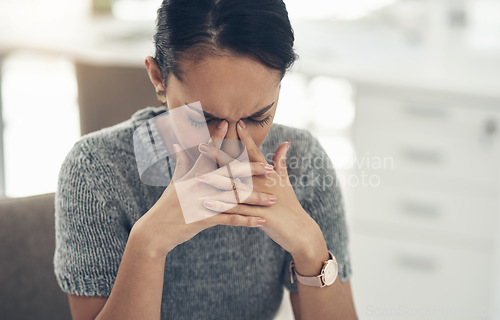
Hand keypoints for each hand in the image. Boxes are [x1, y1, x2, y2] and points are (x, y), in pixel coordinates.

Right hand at [131, 120, 276, 258]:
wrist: (156, 230)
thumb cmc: (167, 205)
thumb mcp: (174, 182)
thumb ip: (181, 163)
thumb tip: (178, 144)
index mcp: (193, 174)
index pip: (208, 152)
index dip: (218, 137)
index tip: (230, 123)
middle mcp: (198, 185)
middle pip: (228, 174)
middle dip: (251, 171)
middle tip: (270, 169)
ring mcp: (201, 202)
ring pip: (234, 198)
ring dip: (256, 199)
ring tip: (273, 199)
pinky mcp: (203, 219)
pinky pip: (229, 219)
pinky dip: (246, 220)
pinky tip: (261, 221)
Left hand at [197, 120, 322, 256]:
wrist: (299, 230)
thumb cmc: (290, 204)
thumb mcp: (285, 181)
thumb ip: (281, 161)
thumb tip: (285, 142)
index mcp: (268, 174)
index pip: (254, 152)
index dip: (245, 138)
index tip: (234, 123)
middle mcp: (263, 183)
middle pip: (238, 167)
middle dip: (218, 156)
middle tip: (201, 145)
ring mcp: (261, 199)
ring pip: (234, 189)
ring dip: (215, 182)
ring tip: (198, 177)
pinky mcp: (258, 216)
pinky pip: (236, 211)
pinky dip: (221, 207)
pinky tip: (207, 204)